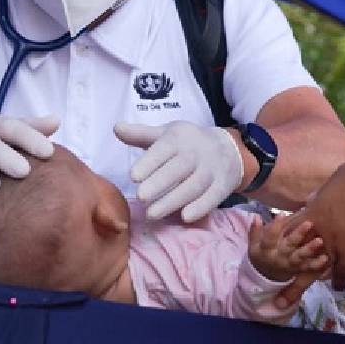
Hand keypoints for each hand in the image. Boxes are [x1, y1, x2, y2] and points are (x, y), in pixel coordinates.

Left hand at [115, 120, 243, 221]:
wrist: (229, 149)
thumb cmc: (188, 144)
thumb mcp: (166, 135)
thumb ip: (140, 135)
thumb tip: (116, 128)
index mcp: (179, 137)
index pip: (164, 149)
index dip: (149, 162)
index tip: (133, 176)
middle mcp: (197, 152)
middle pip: (179, 168)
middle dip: (160, 183)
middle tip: (140, 197)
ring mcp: (212, 169)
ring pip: (194, 186)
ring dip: (173, 200)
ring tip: (152, 214)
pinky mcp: (222, 185)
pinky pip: (212, 197)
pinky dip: (200, 208)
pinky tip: (185, 217)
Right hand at [249, 215, 327, 282]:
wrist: (265, 276)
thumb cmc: (261, 253)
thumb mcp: (254, 244)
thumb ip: (255, 231)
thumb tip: (256, 216)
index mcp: (266, 250)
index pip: (269, 238)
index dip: (274, 226)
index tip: (281, 214)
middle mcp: (278, 257)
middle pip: (288, 246)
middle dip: (298, 235)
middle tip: (309, 223)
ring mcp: (289, 264)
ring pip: (300, 257)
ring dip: (310, 249)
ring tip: (320, 240)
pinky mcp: (298, 269)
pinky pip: (308, 267)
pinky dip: (317, 264)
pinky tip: (326, 258)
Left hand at [274, 155, 344, 306]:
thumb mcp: (340, 176)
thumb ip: (323, 193)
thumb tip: (312, 200)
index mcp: (318, 217)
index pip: (292, 238)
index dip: (298, 243)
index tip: (305, 244)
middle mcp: (330, 241)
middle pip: (312, 265)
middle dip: (318, 266)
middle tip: (326, 265)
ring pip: (338, 281)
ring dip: (342, 278)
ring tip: (344, 279)